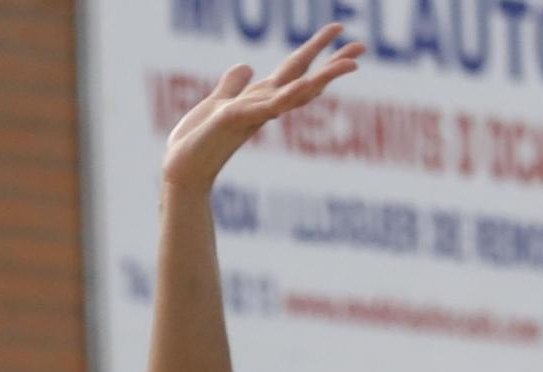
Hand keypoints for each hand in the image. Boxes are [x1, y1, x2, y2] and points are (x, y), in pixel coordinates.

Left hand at [162, 23, 363, 192]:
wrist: (180, 169)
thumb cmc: (196, 142)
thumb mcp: (217, 103)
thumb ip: (233, 85)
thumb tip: (247, 66)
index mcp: (260, 100)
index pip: (295, 71)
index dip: (316, 51)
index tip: (340, 31)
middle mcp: (263, 107)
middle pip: (304, 80)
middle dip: (333, 64)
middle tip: (362, 47)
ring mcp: (253, 115)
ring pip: (295, 93)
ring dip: (324, 78)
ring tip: (350, 65)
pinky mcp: (236, 119)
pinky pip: (268, 107)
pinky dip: (287, 96)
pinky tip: (306, 84)